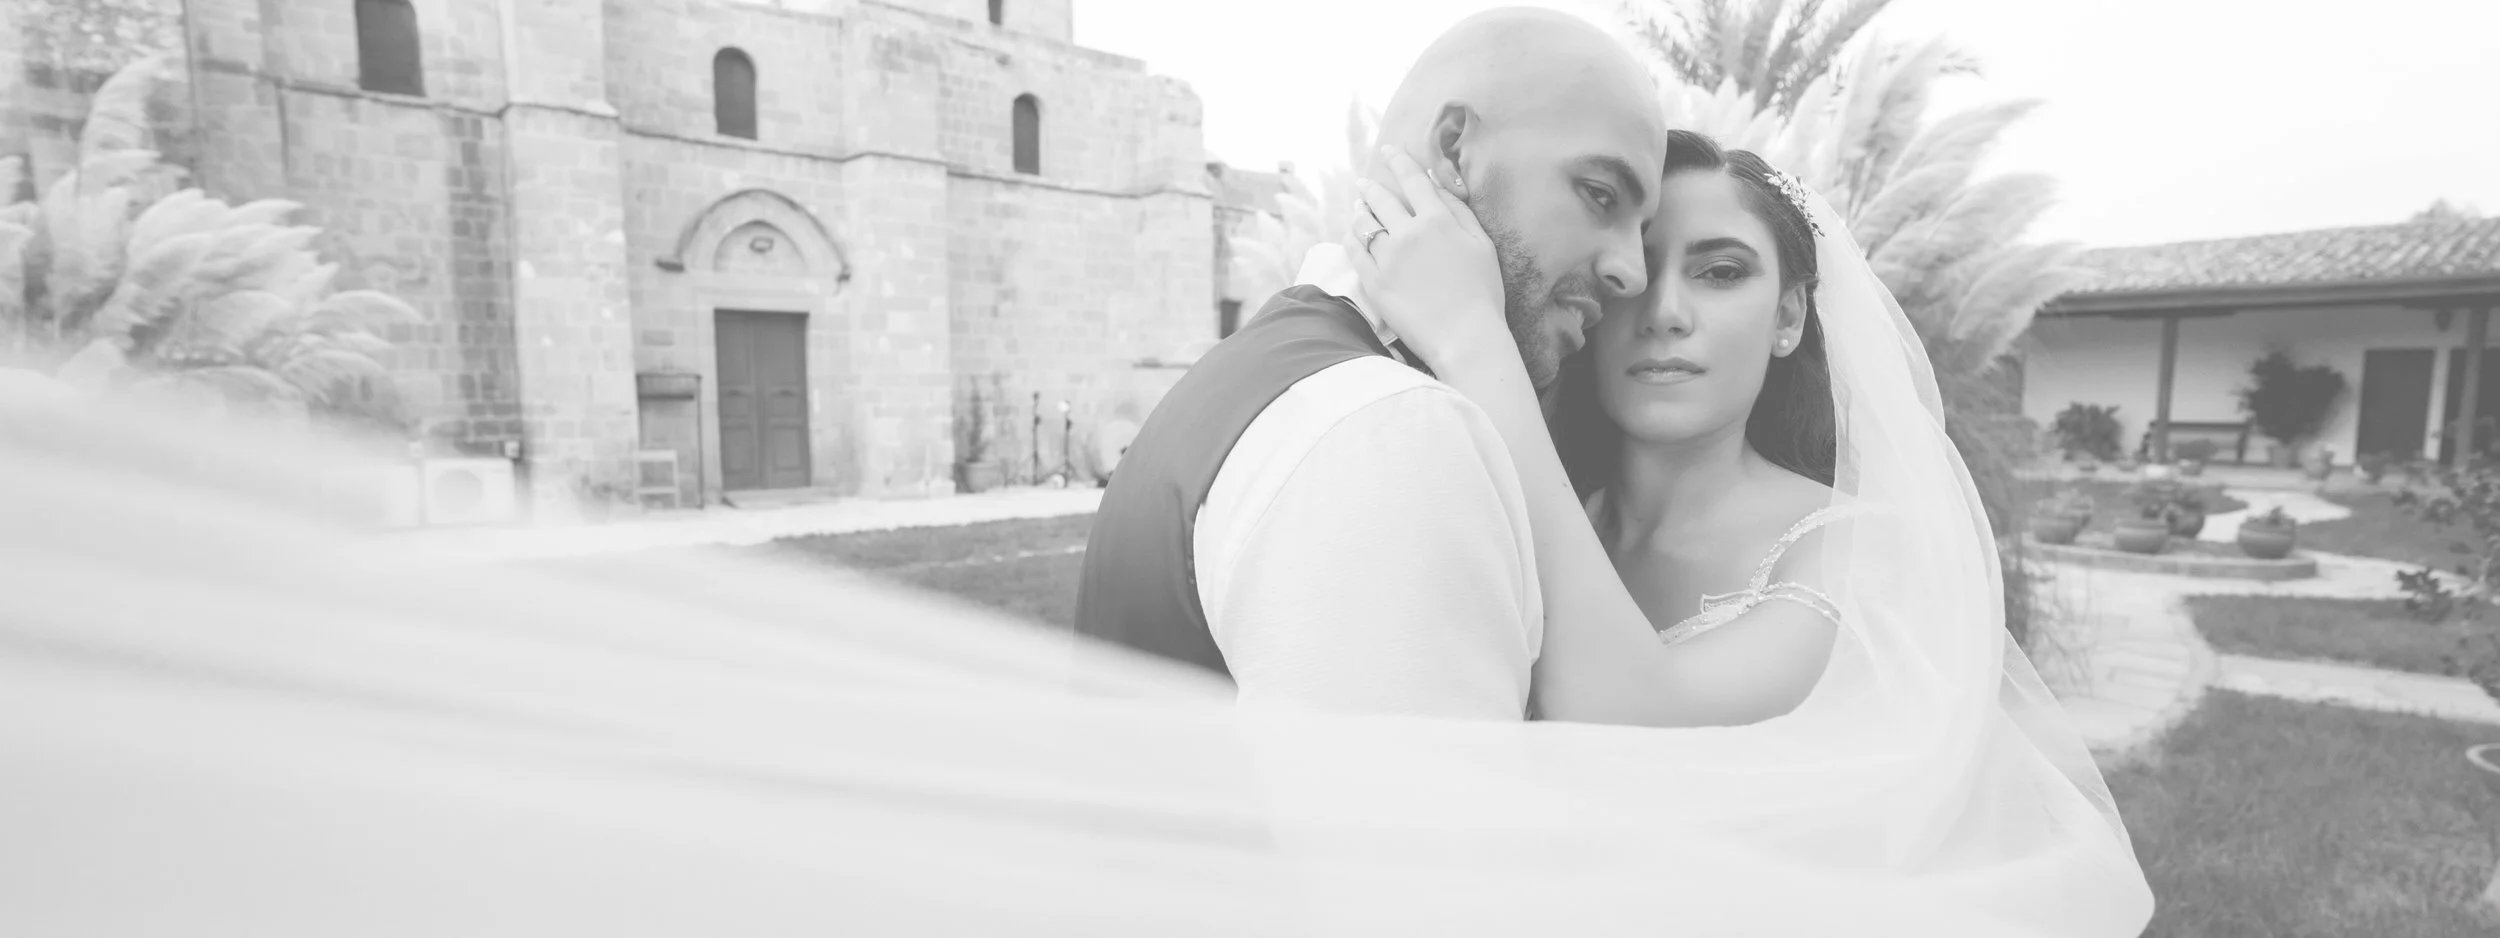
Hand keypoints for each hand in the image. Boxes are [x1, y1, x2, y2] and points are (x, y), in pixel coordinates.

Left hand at [1347, 147, 1509, 372]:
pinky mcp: (1374, 283)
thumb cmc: (1482, 292)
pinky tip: (1351, 233)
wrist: (1465, 337)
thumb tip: (1438, 183)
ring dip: (1360, 210)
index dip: (1399, 161)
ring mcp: (1387, 259)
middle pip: (1382, 199)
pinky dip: (1350, 237)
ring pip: (1364, 223)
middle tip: (1364, 182)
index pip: (1413, 180)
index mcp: (1437, 221)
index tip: (1390, 150)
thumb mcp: (1481, 244)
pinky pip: (1354, 252)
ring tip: (1358, 205)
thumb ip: (1459, 211)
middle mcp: (1408, 234)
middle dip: (1371, 186)